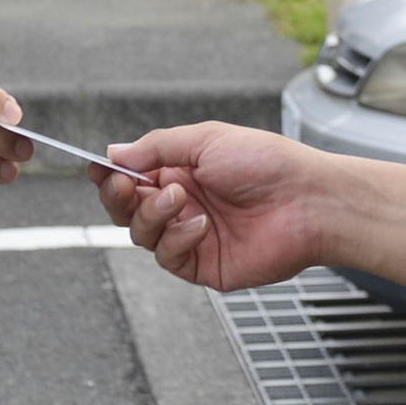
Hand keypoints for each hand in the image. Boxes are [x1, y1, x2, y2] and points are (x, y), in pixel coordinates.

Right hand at [91, 123, 325, 290]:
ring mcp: (191, 236)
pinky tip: (201, 225)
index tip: (96, 168)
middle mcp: (182, 204)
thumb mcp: (206, 139)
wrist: (309, 201)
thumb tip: (114, 153)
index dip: (110, 175)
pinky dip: (177, 239)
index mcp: (181, 171)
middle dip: (119, 196)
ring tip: (181, 199)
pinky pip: (168, 258)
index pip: (131, 177)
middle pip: (126, 209)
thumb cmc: (268, 163)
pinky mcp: (204, 265)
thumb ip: (156, 147)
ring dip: (152, 215)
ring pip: (141, 234)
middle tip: (127, 184)